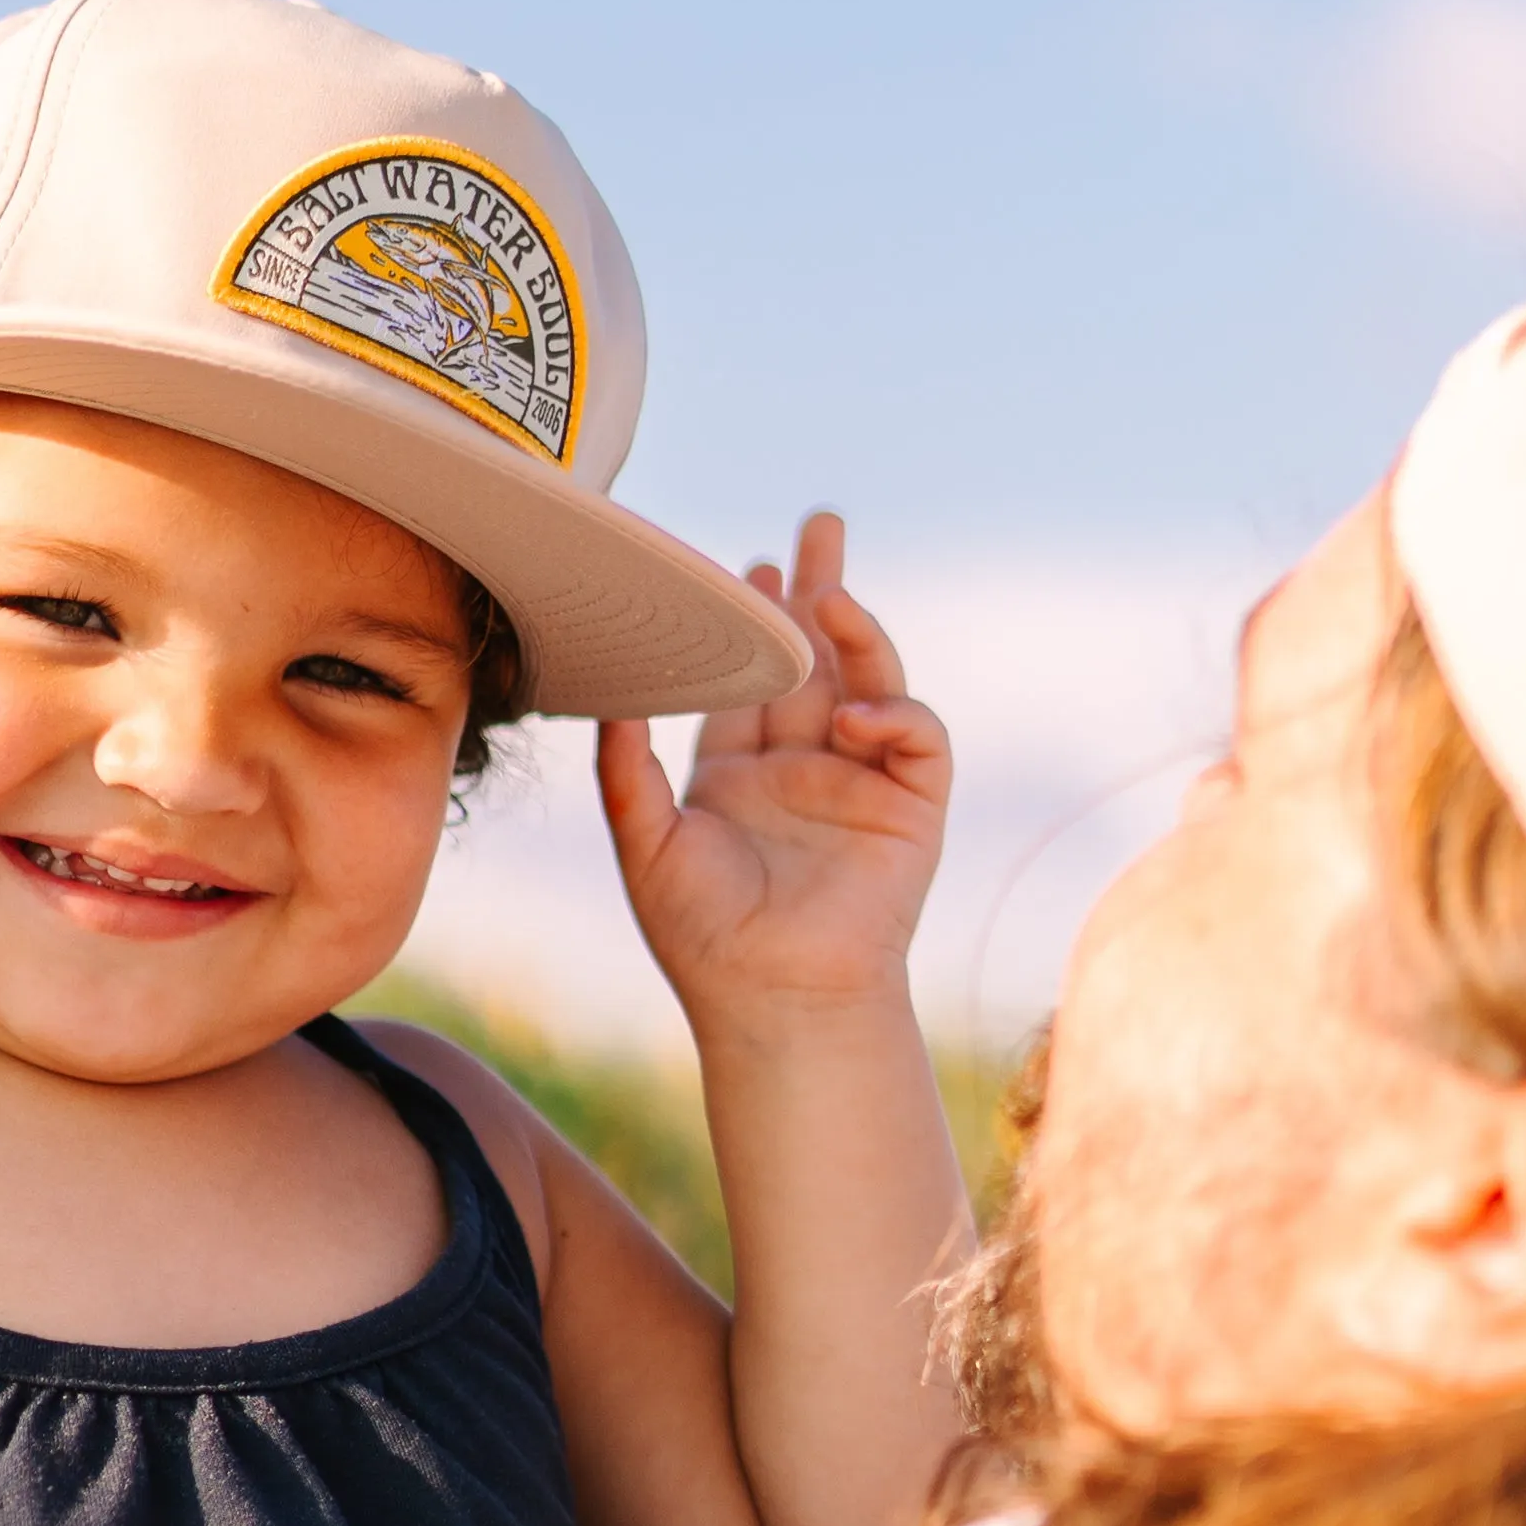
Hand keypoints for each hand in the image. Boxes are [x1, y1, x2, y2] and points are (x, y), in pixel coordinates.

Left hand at [597, 512, 951, 1035]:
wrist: (774, 999)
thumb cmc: (702, 937)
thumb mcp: (644, 842)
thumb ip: (625, 768)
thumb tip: (609, 693)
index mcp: (740, 776)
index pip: (751, 680)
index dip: (754, 623)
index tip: (745, 569)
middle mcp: (804, 769)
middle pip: (818, 659)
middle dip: (820, 591)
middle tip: (820, 526)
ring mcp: (862, 784)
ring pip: (871, 681)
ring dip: (858, 630)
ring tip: (832, 586)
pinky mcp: (912, 808)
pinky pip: (917, 736)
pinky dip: (895, 711)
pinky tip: (856, 714)